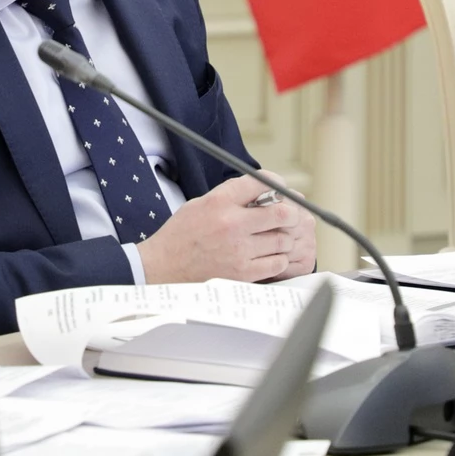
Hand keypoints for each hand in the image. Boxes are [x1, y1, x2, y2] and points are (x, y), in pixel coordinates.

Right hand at [136, 176, 306, 283]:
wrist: (164, 266)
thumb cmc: (182, 234)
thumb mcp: (200, 204)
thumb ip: (230, 196)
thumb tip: (262, 192)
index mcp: (218, 202)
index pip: (260, 183)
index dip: (277, 184)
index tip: (281, 190)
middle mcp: (231, 223)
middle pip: (282, 213)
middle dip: (291, 213)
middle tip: (289, 215)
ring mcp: (239, 250)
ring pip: (283, 240)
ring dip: (284, 238)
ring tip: (276, 237)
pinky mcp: (243, 272)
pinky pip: (277, 263)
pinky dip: (278, 258)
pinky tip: (269, 255)